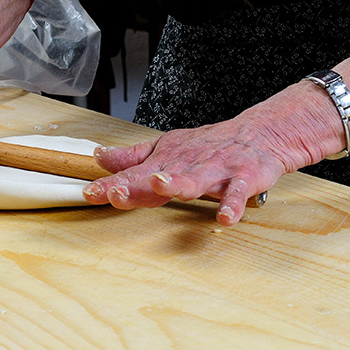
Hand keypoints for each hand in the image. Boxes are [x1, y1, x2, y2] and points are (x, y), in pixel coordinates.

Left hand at [82, 119, 287, 225]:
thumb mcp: (165, 147)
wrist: (260, 132)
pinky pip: (237, 194)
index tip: (90, 192)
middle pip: (157, 178)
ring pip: (194, 179)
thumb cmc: (209, 145)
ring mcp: (214, 171)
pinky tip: (224, 217)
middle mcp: (186, 165)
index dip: (110, 184)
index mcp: (165, 161)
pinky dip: (232, 204)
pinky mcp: (243, 177)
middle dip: (137, 185)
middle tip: (116, 192)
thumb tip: (99, 156)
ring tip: (160, 186)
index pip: (132, 175)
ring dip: (178, 184)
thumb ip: (131, 157)